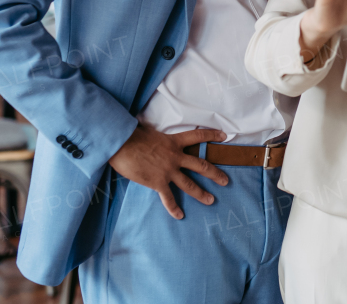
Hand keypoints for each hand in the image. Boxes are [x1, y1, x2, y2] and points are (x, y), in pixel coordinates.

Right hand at [107, 123, 229, 219]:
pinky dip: (174, 208)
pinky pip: (168, 198)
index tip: (224, 135)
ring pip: (189, 184)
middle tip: (225, 181)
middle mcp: (175, 157)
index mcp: (174, 142)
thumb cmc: (132, 135)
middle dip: (215, 174)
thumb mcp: (149, 131)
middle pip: (200, 165)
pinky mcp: (158, 183)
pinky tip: (180, 215)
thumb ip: (157, 136)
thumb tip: (149, 132)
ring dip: (201, 194)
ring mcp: (168, 171)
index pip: (198, 136)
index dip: (212, 135)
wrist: (122, 145)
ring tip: (211, 200)